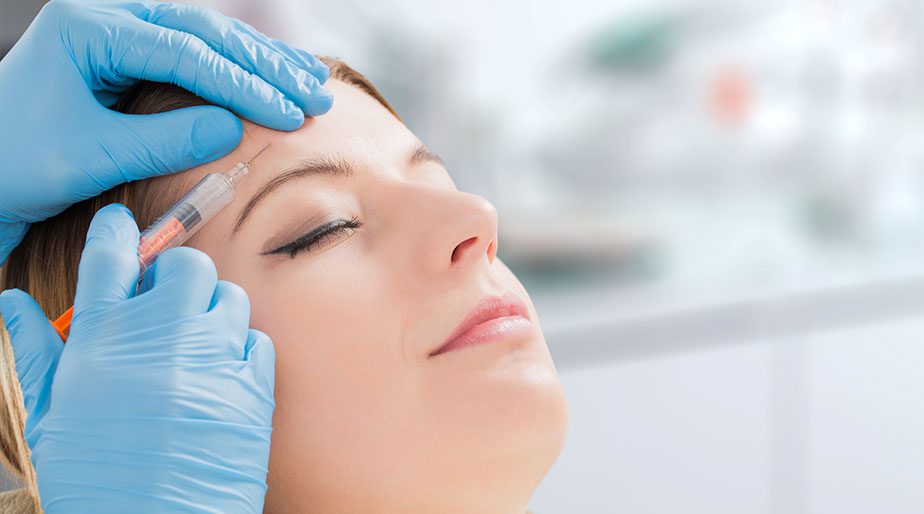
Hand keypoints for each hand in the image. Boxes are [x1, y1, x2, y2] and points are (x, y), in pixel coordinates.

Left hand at [0, 0, 332, 264]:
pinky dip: (240, 68)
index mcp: (88, 28)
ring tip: (312, 84)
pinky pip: (198, 52)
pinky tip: (277, 75)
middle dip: (264, 68)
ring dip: (262, 63)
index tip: (287, 112)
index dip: (242, 85)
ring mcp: (122, 30)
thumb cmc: (20, 161)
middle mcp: (108, 16)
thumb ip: (165, 139)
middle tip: (313, 97)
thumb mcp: (93, 155)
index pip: (185, 52)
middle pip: (205, 33)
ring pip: (208, 38)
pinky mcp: (133, 52)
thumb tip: (234, 129)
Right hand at [0, 204, 275, 512]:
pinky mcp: (254, 386)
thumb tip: (12, 302)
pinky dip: (242, 349)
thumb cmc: (92, 477)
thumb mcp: (49, 415)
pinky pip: (258, 340)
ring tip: (193, 346)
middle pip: (187, 264)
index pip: (112, 254)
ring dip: (212, 311)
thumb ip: (36, 351)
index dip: (117, 233)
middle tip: (164, 305)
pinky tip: (219, 376)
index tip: (121, 230)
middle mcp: (164, 335)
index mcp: (103, 336)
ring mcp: (214, 358)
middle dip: (176, 275)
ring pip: (229, 296)